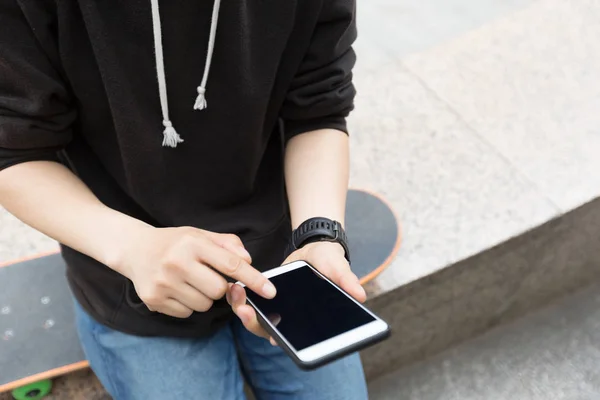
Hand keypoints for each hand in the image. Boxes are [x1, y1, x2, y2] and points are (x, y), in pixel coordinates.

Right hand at [114, 226, 276, 317]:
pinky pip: (187, 313)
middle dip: (219, 286)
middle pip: (219, 290)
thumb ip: (227, 245)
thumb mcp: (200, 234)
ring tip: (189, 281)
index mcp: (193, 243)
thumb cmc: (174, 242)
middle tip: (206, 275)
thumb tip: (248, 261)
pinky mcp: (154, 300)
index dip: (254, 279)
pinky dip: (188, 305)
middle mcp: (177, 263)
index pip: (231, 264)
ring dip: (203, 297)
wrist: (134, 249)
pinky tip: (177, 289)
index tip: (270, 291)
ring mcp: (164, 283)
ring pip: (204, 305)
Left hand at [227, 241, 366, 343]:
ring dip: (243, 311)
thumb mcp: (339, 268)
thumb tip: (361, 295)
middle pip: (270, 333)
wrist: (315, 250)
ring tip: (237, 294)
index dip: (285, 341)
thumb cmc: (330, 263)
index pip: (297, 339)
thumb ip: (347, 281)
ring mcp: (277, 310)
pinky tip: (235, 286)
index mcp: (310, 322)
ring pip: (256, 321)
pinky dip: (240, 298)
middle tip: (244, 311)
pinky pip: (250, 304)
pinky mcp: (266, 299)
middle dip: (254, 324)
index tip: (273, 338)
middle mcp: (292, 321)